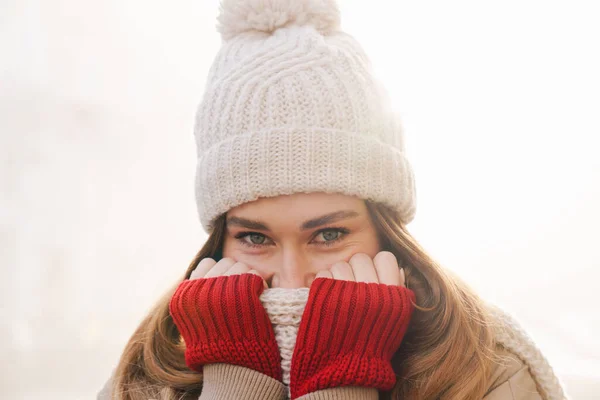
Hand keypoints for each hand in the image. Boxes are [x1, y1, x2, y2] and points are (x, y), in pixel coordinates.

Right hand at [169, 258, 281, 380]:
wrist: (231, 366)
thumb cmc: (215, 344)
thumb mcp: (193, 319)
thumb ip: (196, 294)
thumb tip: (207, 269)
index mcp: (185, 294)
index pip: (206, 263)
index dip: (219, 273)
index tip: (225, 287)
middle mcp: (199, 289)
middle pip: (225, 261)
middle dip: (235, 274)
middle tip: (240, 291)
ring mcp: (220, 288)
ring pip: (241, 265)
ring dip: (248, 277)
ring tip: (248, 296)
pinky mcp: (241, 291)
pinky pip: (253, 275)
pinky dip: (259, 284)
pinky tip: (257, 297)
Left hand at [290, 251, 414, 398]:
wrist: (344, 372)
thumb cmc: (371, 347)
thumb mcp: (395, 322)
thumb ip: (397, 293)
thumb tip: (395, 267)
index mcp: (392, 296)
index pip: (386, 257)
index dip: (377, 265)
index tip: (372, 277)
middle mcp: (371, 291)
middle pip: (360, 258)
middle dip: (355, 269)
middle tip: (352, 287)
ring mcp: (346, 291)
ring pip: (341, 264)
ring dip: (338, 277)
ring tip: (339, 298)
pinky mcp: (323, 295)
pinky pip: (323, 273)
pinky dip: (323, 284)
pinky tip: (327, 301)